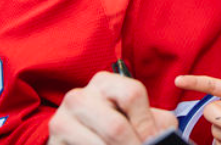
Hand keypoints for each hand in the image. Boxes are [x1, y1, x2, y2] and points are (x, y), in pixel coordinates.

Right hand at [48, 72, 176, 144]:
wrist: (78, 135)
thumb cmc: (115, 123)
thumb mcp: (136, 116)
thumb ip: (155, 121)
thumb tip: (166, 136)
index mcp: (104, 82)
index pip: (133, 94)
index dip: (147, 122)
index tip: (154, 140)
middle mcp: (80, 96)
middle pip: (116, 126)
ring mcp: (62, 119)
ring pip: (100, 144)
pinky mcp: (54, 141)